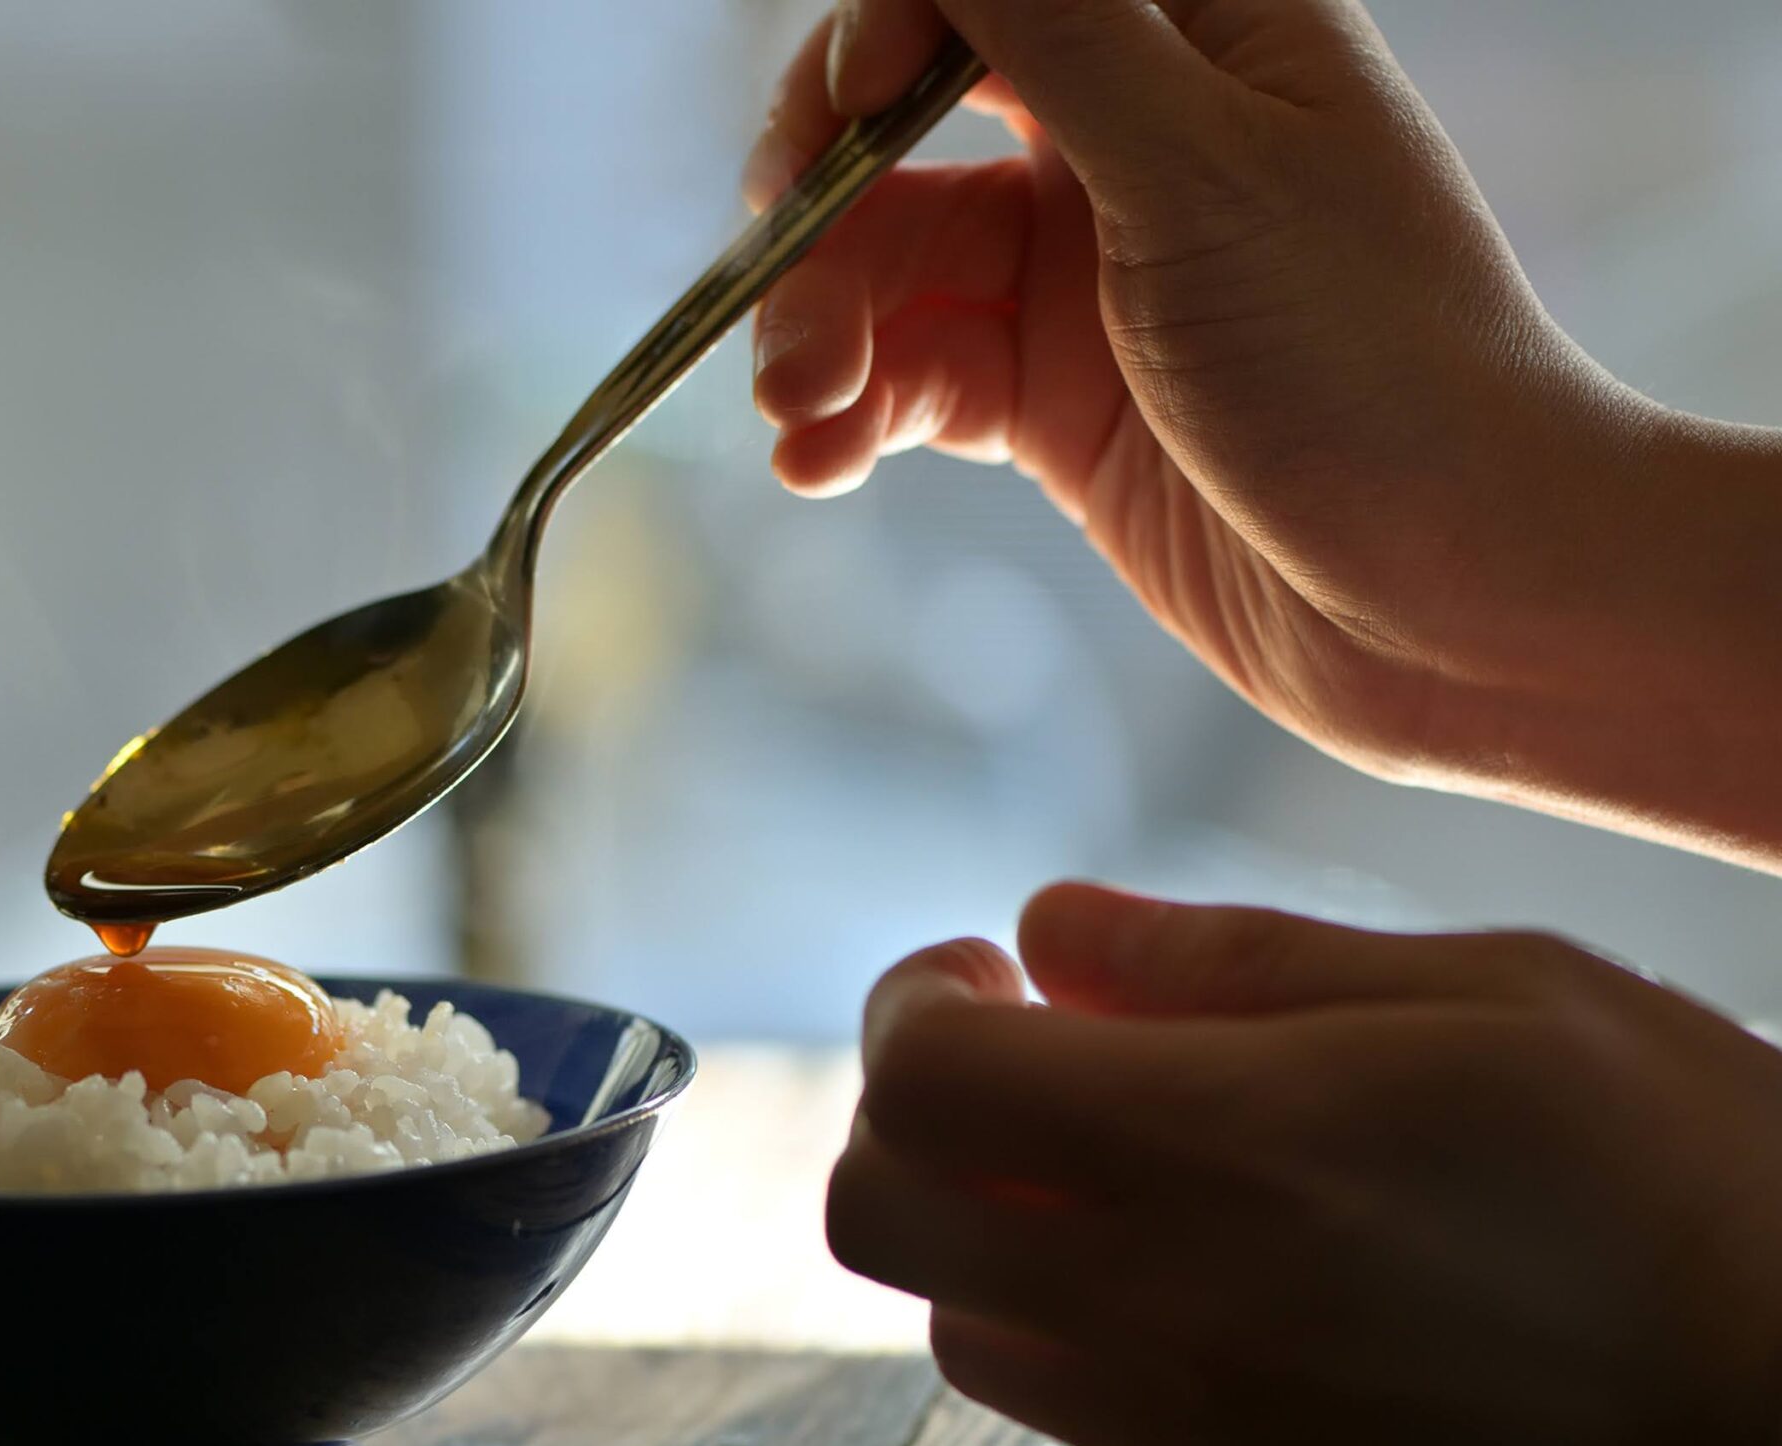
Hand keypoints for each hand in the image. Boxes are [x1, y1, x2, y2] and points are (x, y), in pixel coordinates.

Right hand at [745, 0, 1781, 866]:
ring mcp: (1085, 283)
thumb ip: (1059, 35)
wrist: (1452, 602)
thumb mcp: (1202, 173)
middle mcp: (1130, 145)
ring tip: (798, 408)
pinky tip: (816, 461)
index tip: (849, 117)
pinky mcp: (1056, 407)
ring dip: (817, 328)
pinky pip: (911, 380)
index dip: (884, 37)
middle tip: (780, 297)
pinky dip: (847, 414)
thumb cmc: (1372, 364)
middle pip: (904, 129)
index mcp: (1199, 42)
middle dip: (824, 208)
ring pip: (890, 266)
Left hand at [831, 883, 1781, 1445]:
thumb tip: (1052, 926)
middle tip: (1020, 1066)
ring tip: (1131, 1180)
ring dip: (996, 1235)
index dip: (914, 1006)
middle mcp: (1170, 1313)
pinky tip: (1229, 1293)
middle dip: (914, 1120)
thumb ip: (1236, 958)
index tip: (979, 978)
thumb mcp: (1496, 998)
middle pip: (877, 1216)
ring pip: (965, 1333)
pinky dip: (1102, 1342)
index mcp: (1225, 1148)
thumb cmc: (1696, 1185)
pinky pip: (1090, 1429)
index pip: (922, 1081)